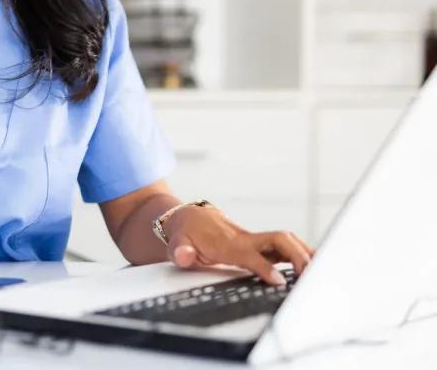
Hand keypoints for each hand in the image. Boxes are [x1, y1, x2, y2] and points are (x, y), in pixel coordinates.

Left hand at [163, 205, 315, 285]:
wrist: (186, 218)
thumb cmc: (184, 234)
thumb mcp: (176, 243)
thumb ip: (180, 250)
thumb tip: (184, 255)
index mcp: (225, 243)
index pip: (249, 254)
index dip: (264, 267)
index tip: (278, 282)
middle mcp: (244, 238)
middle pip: (277, 240)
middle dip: (296, 254)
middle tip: (310, 275)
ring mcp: (253, 239)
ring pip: (284, 241)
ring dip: (304, 252)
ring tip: (324, 270)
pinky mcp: (258, 243)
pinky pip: (283, 247)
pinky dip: (301, 253)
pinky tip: (316, 264)